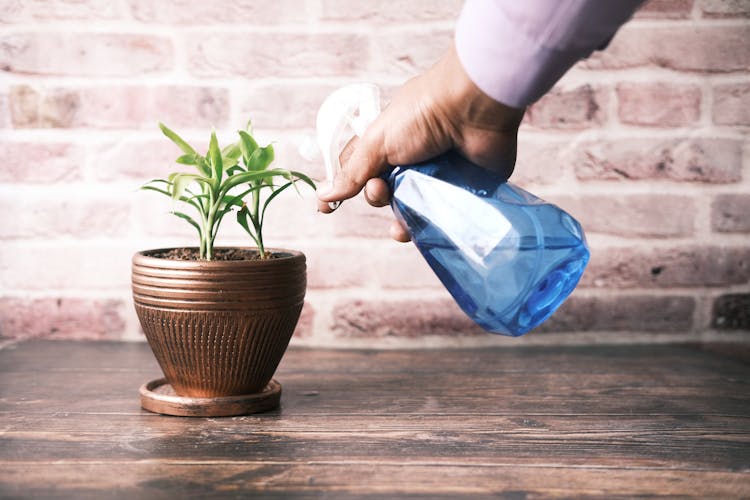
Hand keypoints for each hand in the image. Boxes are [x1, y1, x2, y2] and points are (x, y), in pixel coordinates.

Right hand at [316, 43, 525, 241]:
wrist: (474, 108)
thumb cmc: (423, 114)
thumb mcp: (378, 141)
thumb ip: (352, 172)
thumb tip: (324, 195)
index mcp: (389, 141)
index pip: (358, 169)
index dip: (342, 187)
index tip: (326, 210)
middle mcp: (412, 158)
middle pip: (384, 193)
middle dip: (376, 197)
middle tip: (382, 189)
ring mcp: (438, 175)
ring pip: (412, 209)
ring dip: (400, 221)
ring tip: (401, 223)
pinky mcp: (463, 190)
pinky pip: (442, 216)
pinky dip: (430, 227)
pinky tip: (421, 231)